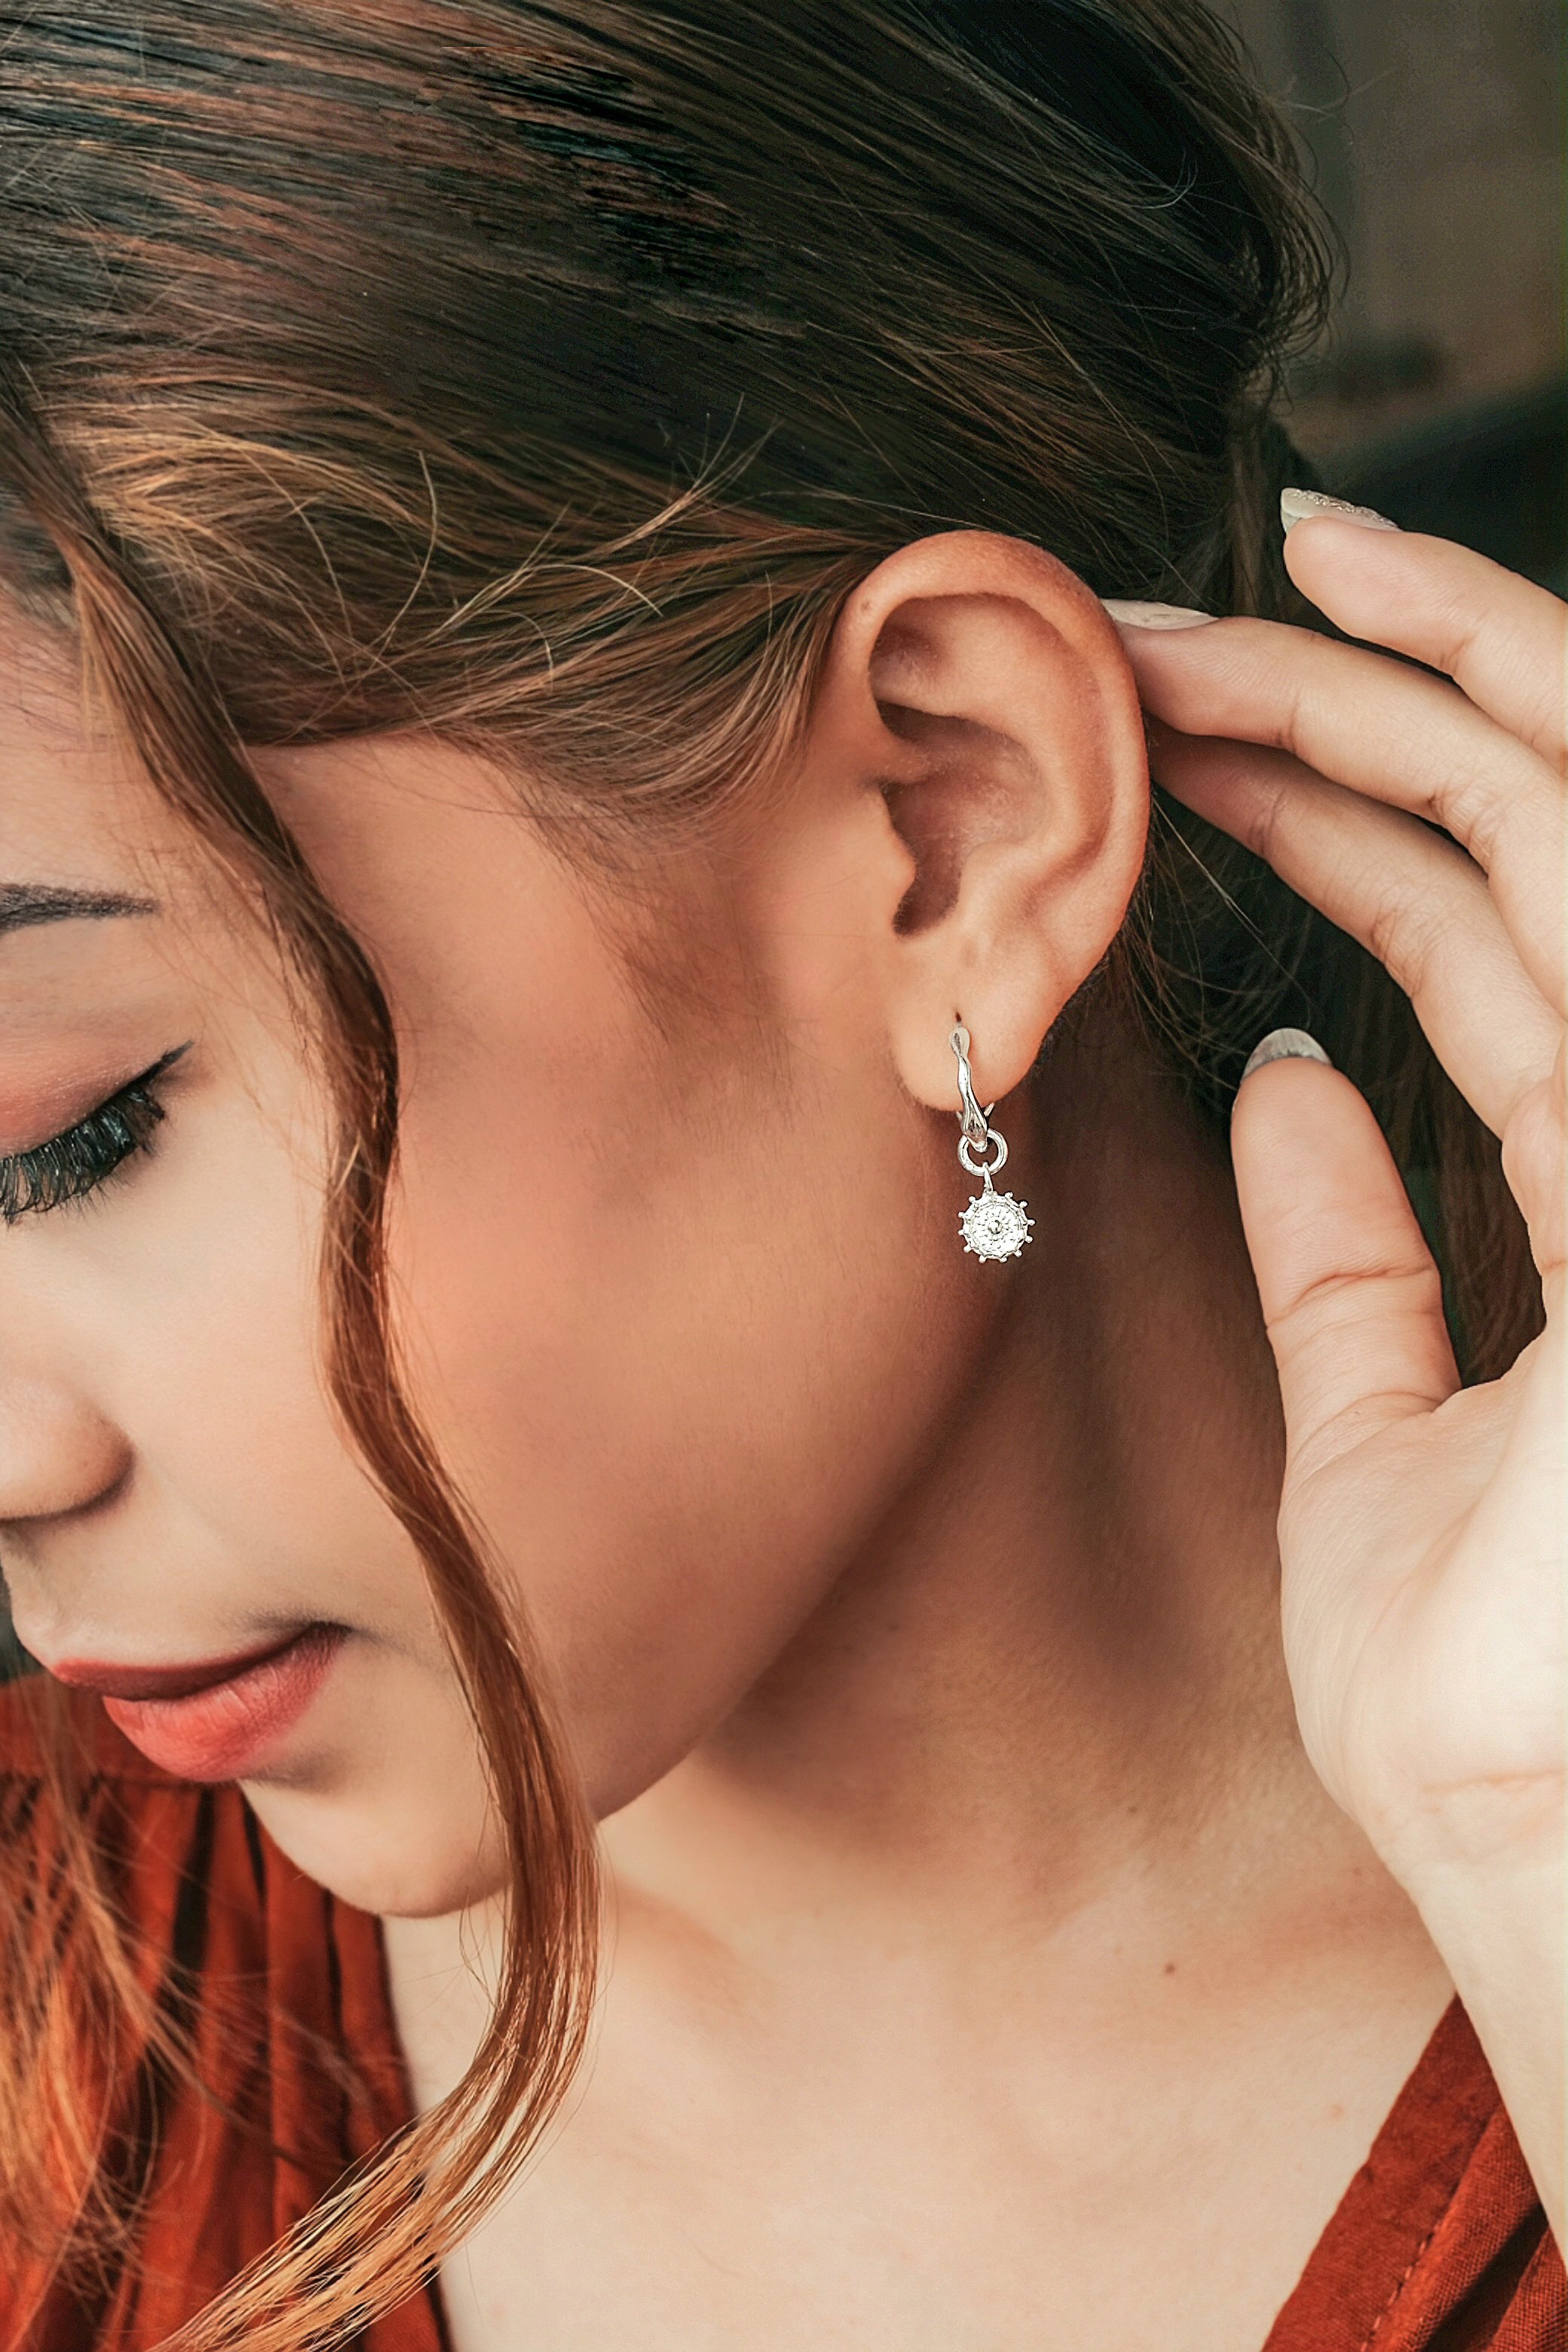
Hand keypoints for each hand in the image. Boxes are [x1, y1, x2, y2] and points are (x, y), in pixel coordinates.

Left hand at [1109, 518, 1564, 1888]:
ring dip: (1385, 674)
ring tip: (1224, 577)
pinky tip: (1323, 652)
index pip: (1477, 936)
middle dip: (1340, 702)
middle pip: (1514, 839)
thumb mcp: (1372, 1438)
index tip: (1180, 733)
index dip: (1338, 811)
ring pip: (1556, 808)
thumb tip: (1285, 1077)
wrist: (1537, 1847)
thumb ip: (1347, 1255)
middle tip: (1151, 622)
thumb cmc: (1471, 1702)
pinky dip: (1468, 744)